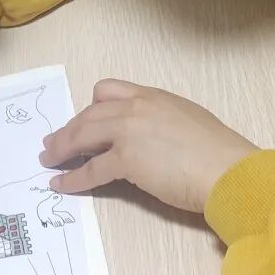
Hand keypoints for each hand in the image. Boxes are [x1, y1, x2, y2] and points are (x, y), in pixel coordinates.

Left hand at [40, 79, 257, 212]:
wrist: (227, 168)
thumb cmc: (217, 150)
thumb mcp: (188, 119)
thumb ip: (163, 120)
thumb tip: (151, 137)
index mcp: (152, 95)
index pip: (108, 90)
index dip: (91, 106)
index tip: (84, 119)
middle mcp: (135, 107)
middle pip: (89, 113)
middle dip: (69, 128)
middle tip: (53, 141)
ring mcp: (128, 131)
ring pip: (83, 136)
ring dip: (61, 149)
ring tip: (47, 160)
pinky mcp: (125, 160)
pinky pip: (91, 169)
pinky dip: (72, 178)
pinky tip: (60, 185)